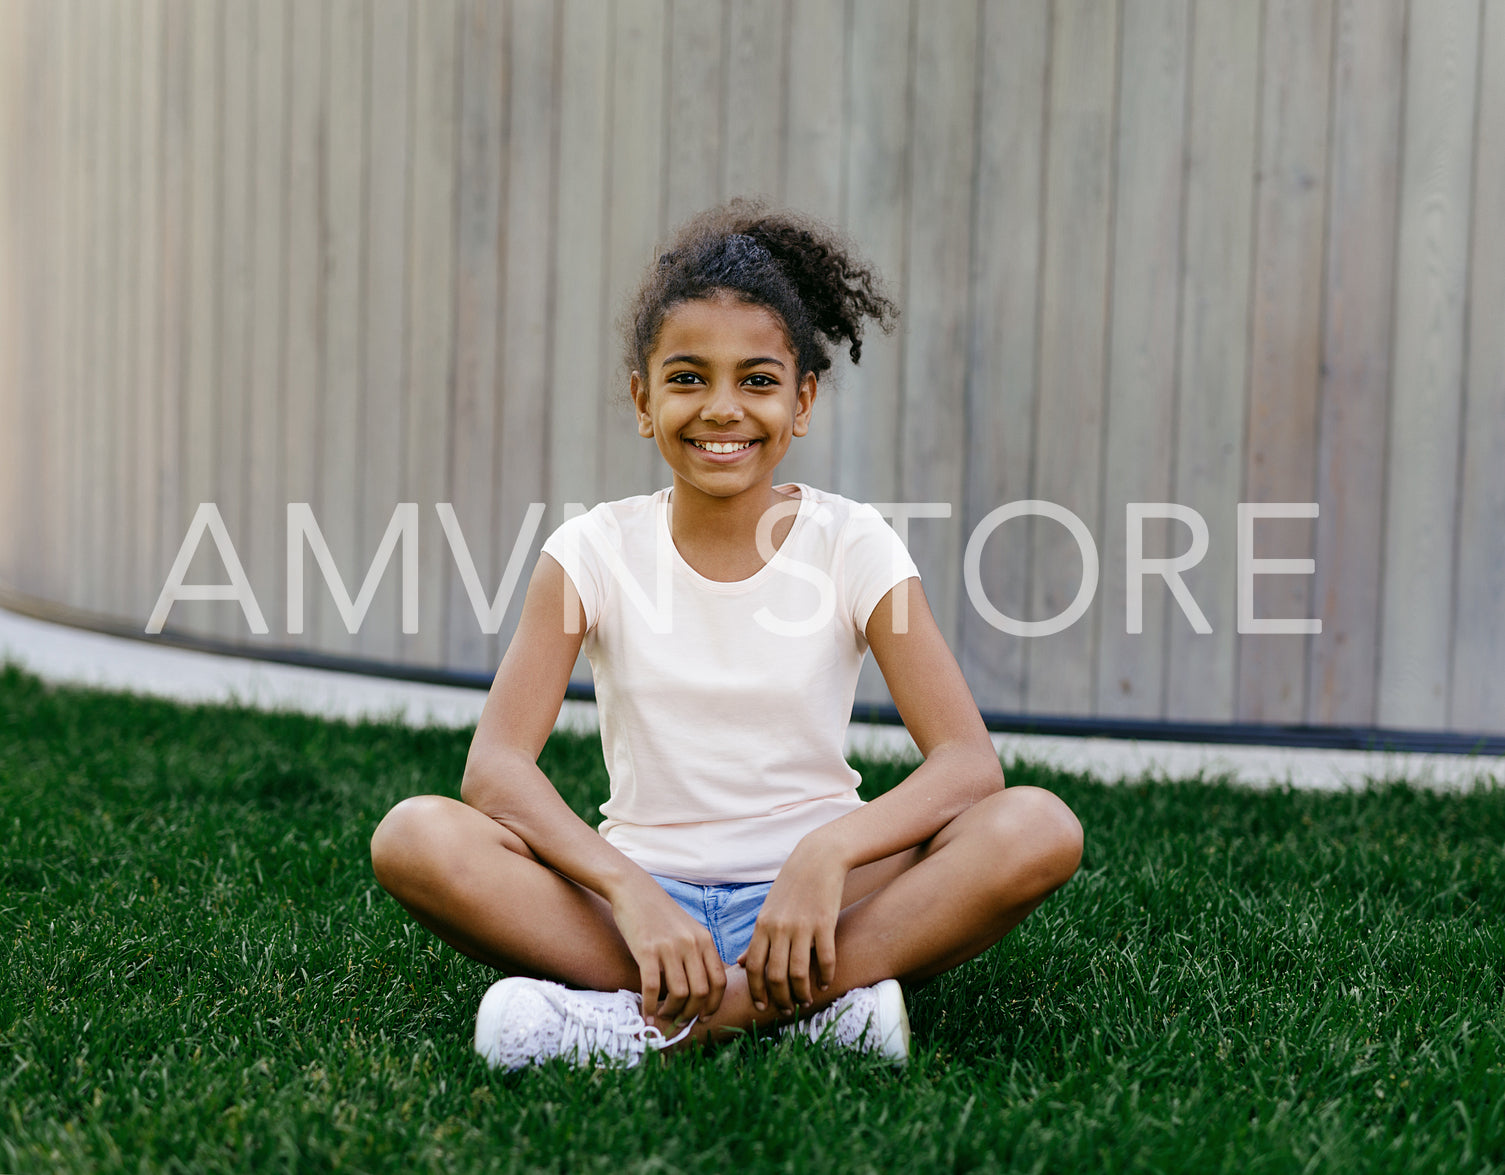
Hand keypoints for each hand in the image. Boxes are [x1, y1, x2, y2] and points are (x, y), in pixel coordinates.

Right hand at [609, 877, 726, 1026]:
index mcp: (705, 940)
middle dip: (691, 1013)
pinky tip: (647, 1014)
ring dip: (672, 1012)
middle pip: (701, 992)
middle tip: (680, 1021)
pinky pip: (652, 987)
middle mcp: (691, 943)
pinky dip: (651, 1007)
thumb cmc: (661, 914)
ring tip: (663, 1016)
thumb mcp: (689, 929)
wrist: (634, 890)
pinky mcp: (646, 949)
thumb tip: (704, 988)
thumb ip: (699, 953)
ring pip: (680, 993)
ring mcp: (669, 946)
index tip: (703, 1017)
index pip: (719, 981)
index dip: (713, 1004)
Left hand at [738, 842, 846, 1014]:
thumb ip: (757, 939)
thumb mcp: (768, 911)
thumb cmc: (791, 887)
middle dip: (780, 998)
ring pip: (798, 972)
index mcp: (762, 926)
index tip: (762, 1007)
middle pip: (775, 975)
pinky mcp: (824, 923)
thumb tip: (741, 964)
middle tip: (787, 1010)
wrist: (818, 860)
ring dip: (802, 992)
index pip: (753, 967)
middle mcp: (779, 928)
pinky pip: (825, 958)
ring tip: (806, 1000)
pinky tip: (824, 984)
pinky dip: (825, 976)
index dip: (756, 991)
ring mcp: (802, 926)